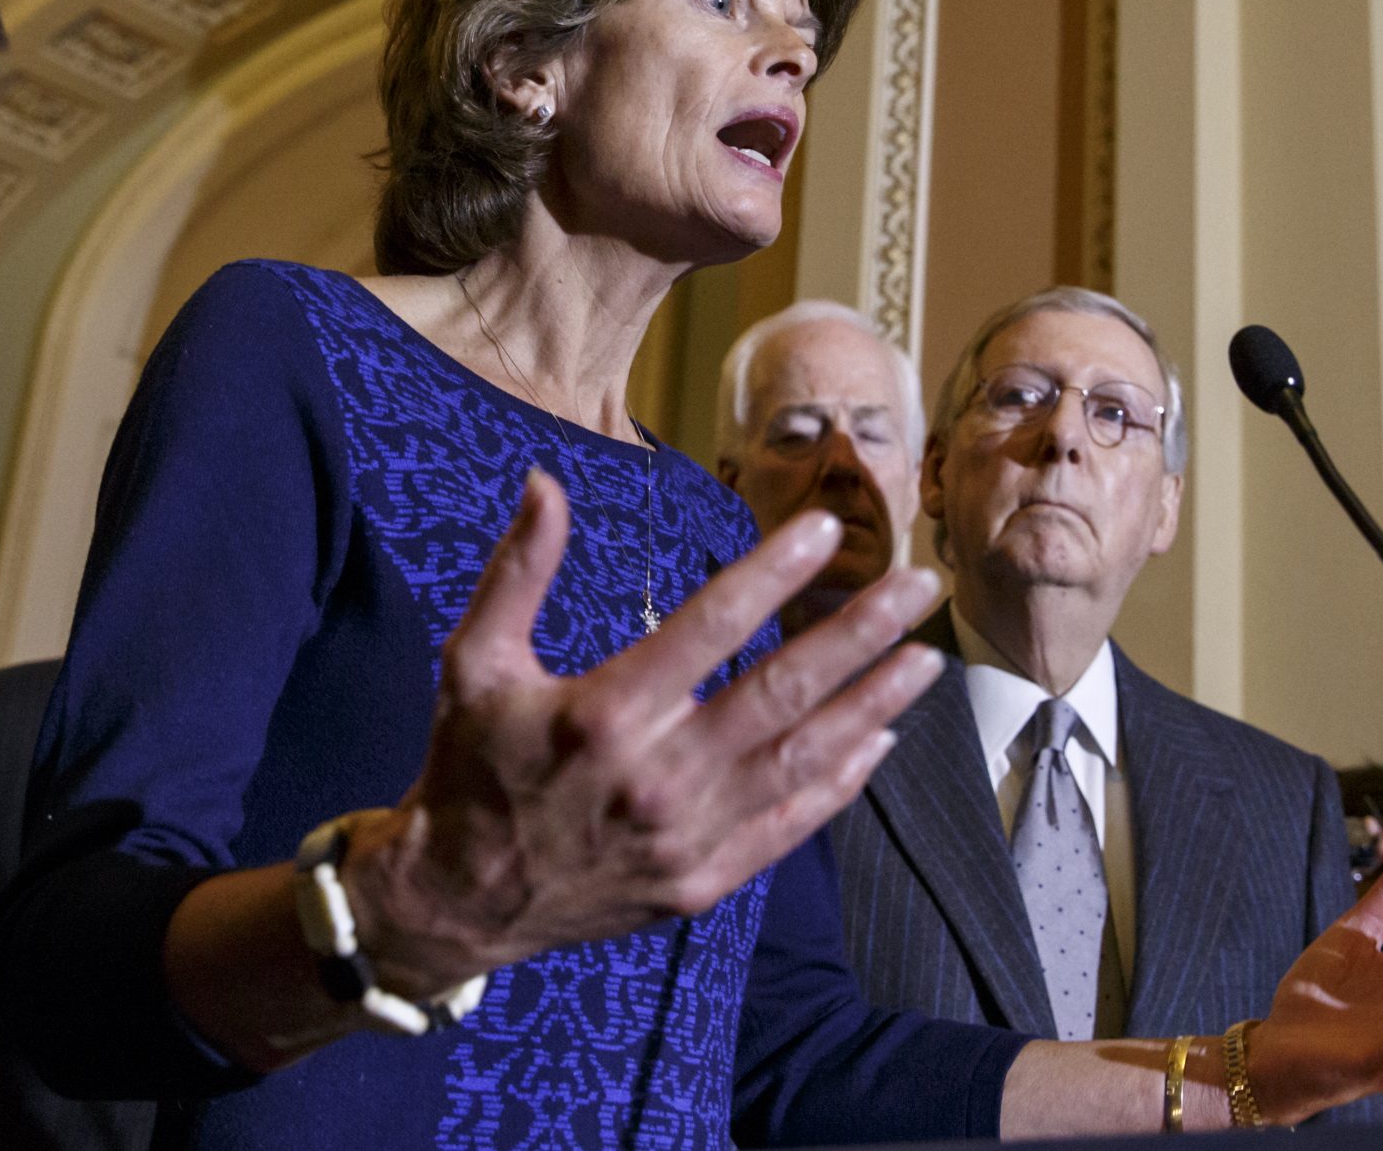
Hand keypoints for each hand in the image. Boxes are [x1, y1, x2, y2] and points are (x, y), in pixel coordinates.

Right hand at [346, 471, 945, 995]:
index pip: (711, 625)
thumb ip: (518, 571)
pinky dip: (839, 783)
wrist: (457, 901)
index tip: (828, 530)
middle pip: (783, 691)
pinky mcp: (701, 882)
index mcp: (605, 712)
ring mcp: (686, 836)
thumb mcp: (474, 661)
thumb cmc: (469, 768)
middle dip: (860, 633)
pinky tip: (878, 740)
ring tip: (925, 659)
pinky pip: (788, 825)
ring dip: (871, 704)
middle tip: (918, 586)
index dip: (775, 572)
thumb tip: (546, 481)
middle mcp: (658, 775)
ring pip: (802, 758)